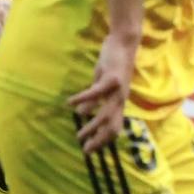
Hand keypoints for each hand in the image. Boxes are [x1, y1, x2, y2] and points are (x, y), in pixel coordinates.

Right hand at [68, 34, 136, 151]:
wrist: (123, 44)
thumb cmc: (112, 65)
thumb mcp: (101, 85)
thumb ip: (95, 100)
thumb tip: (83, 113)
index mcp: (119, 102)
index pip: (115, 127)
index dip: (104, 140)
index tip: (90, 149)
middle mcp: (120, 100)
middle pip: (112, 126)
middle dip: (99, 140)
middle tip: (86, 149)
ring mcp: (117, 90)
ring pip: (106, 114)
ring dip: (92, 127)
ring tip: (80, 134)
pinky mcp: (111, 79)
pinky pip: (95, 92)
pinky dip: (83, 99)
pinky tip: (70, 104)